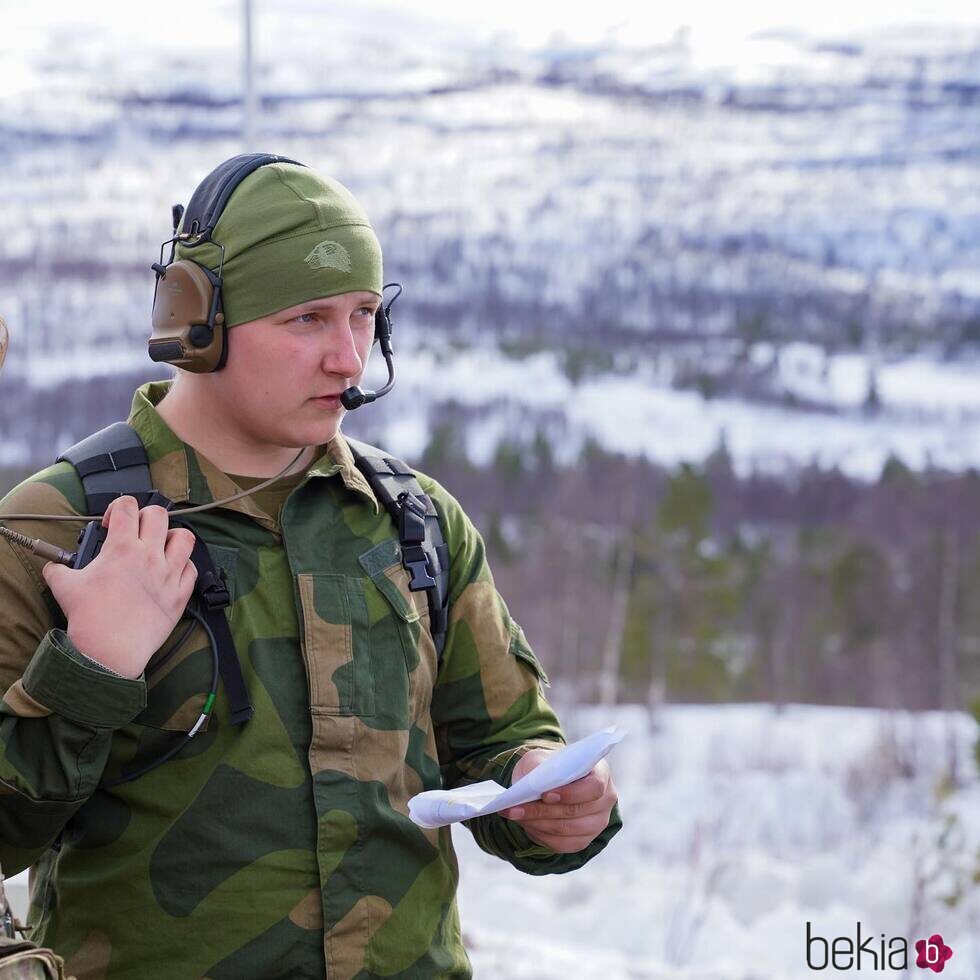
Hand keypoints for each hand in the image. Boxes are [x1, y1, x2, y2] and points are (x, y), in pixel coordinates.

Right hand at [42, 496, 197, 678]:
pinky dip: (184, 566)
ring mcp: (168, 574)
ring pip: (184, 538)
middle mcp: (149, 556)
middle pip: (158, 515)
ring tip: (160, 546)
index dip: (118, 507)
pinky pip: (192, 569)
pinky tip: (171, 572)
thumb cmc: (88, 618)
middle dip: (145, 517)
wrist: (109, 651)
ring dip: (172, 537)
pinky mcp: (180, 594)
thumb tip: (53, 566)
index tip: (111, 524)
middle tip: (135, 532)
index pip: (127, 506)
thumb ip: (57, 569)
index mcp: (122, 548)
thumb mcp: (64, 586)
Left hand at [500, 749, 617, 853]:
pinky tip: (526, 825)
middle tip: (515, 808)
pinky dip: (541, 836)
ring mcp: (597, 822)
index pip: (594, 787)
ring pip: (568, 830)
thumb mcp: (541, 758)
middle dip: (543, 811)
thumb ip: (537, 766)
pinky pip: (563, 844)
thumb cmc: (548, 767)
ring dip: (538, 824)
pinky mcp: (584, 839)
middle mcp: (605, 799)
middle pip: (577, 811)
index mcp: (601, 772)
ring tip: (515, 815)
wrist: (549, 782)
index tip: (545, 794)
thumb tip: (531, 785)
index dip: (571, 794)